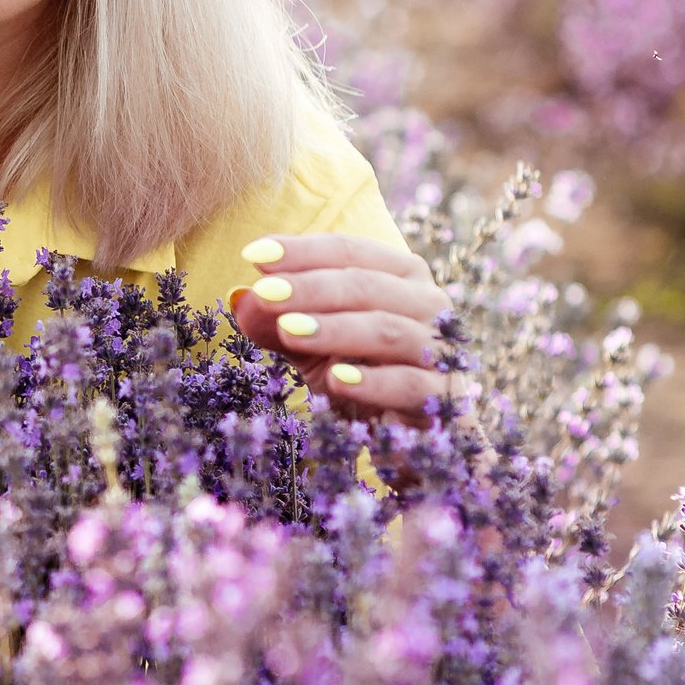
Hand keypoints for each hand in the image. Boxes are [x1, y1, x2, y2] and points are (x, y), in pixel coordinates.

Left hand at [229, 233, 450, 419]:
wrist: (404, 433)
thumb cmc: (358, 373)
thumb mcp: (309, 343)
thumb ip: (277, 320)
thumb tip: (241, 298)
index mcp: (400, 274)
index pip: (351, 251)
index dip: (302, 251)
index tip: (253, 255)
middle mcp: (427, 302)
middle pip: (368, 285)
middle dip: (312, 287)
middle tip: (266, 293)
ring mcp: (440, 348)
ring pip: (387, 329)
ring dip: (334, 329)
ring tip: (289, 331)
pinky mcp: (443, 396)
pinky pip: (409, 384)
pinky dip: (372, 381)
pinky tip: (336, 378)